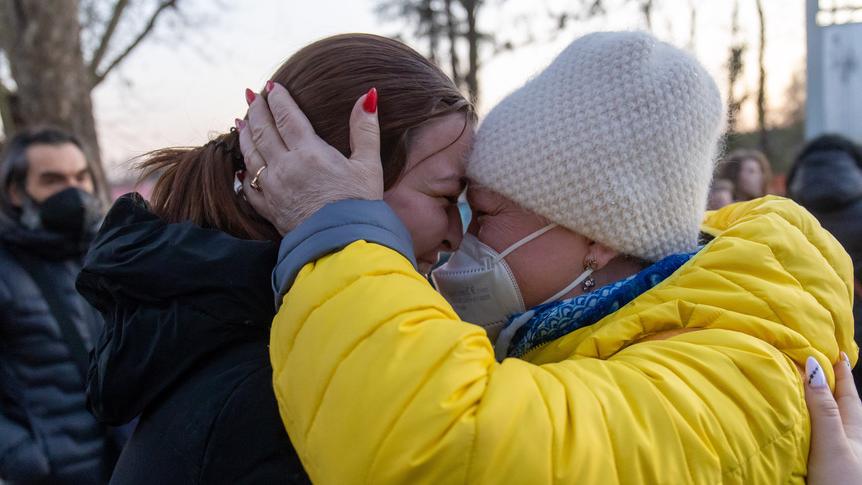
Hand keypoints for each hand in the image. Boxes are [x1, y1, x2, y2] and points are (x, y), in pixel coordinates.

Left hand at [238, 83, 383, 234]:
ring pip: (250, 154)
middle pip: (263, 131)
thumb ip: (365, 129)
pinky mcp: (269, 209)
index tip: (273, 87)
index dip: (278, 99)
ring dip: (245, 134)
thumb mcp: (368, 164)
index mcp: (309, 152)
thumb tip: (368, 96)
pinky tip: (241, 164)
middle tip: (253, 96)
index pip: (287, 116)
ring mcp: (273, 188)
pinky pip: (248, 186)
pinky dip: (242, 171)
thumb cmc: (360, 205)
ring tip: (241, 120)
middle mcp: (285, 166)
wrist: (344, 245)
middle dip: (257, 110)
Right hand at [805, 352, 861, 483]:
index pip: (846, 392)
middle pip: (841, 406)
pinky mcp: (827, 470)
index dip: (840, 370)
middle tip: (820, 365)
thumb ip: (822, 408)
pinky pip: (817, 440)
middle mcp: (849, 440)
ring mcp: (839, 456)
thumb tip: (813, 366)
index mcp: (853, 428)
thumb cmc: (843, 484)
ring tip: (806, 392)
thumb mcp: (832, 443)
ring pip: (830, 424)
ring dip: (819, 407)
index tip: (834, 349)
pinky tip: (798, 430)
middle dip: (831, 386)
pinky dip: (809, 429)